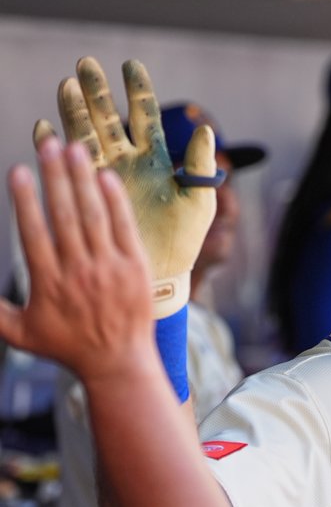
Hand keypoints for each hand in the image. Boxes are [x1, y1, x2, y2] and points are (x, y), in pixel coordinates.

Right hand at [0, 139, 153, 382]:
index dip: (24, 200)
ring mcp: (109, 268)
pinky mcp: (136, 267)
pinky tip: (106, 177)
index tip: (18, 170)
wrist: (119, 363)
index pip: (33, 233)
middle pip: (64, 216)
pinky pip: (124, 228)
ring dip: (83, 180)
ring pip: (94, 216)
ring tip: (75, 149)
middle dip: (55, 177)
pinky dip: (115, 201)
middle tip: (48, 143)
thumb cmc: (66, 347)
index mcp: (49, 283)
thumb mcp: (20, 333)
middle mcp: (79, 272)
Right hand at [35, 57, 217, 317]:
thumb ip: (201, 166)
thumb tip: (207, 129)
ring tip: (66, 86)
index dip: (138, 91)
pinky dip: (55, 148)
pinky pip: (68, 168)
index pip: (146, 117)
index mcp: (156, 159)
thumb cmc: (184, 239)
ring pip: (85, 136)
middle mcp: (127, 161)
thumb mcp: (199, 201)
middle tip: (85, 64)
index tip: (130, 65)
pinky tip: (45, 129)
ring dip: (74, 112)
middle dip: (97, 92)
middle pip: (108, 118)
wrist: (160, 273)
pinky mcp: (87, 195)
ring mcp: (105, 176)